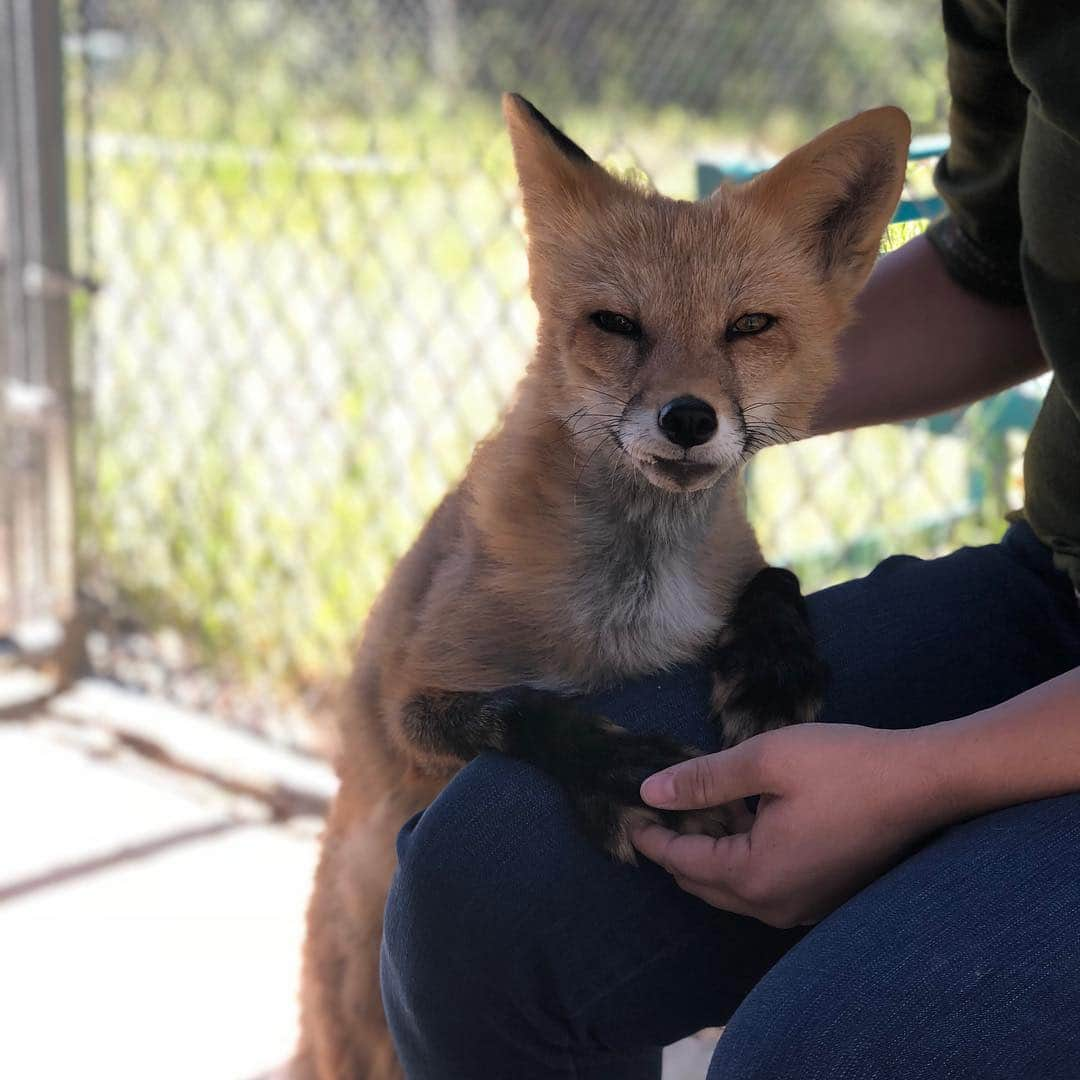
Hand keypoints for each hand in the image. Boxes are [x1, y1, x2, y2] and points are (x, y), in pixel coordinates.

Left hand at [632, 723, 953, 926]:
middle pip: (705, 884)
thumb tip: (649, 792)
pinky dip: (741, 857)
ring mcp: (805, 906)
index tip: (628, 816)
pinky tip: (742, 819)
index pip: (684, 863)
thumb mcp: (765, 760)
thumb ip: (703, 780)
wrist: (926, 782)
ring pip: (735, 886)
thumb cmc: (845, 765)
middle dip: (676, 850)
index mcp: (757, 877)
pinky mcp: (825, 894)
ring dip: (709, 852)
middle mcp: (777, 905)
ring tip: (695, 809)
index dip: (652, 838)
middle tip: (655, 814)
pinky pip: (764, 884)